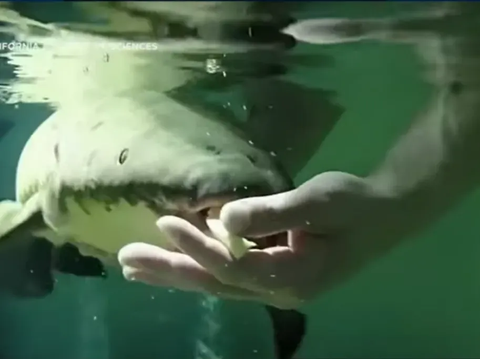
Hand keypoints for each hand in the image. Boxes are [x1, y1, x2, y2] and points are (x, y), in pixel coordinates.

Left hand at [118, 172, 407, 308]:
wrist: (384, 215)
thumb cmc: (354, 206)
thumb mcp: (317, 202)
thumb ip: (271, 212)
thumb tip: (222, 219)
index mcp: (292, 277)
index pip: (232, 266)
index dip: (197, 246)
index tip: (164, 223)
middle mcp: (278, 290)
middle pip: (215, 283)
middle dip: (170, 271)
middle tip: (127, 262)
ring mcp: (275, 284)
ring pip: (217, 281)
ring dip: (178, 272)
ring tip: (138, 267)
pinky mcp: (273, 272)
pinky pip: (228, 273)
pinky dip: (200, 264)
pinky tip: (178, 259)